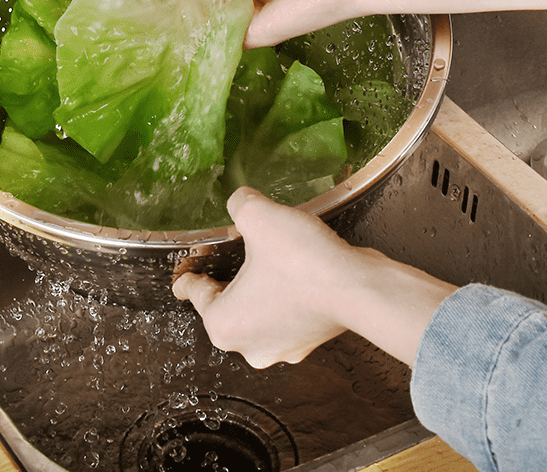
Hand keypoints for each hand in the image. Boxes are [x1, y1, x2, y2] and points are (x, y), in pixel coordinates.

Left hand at [172, 187, 352, 367]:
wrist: (359, 288)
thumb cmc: (304, 264)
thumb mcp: (259, 216)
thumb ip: (240, 204)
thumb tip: (240, 199)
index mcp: (224, 325)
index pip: (195, 293)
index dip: (190, 272)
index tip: (187, 269)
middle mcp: (251, 346)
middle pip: (227, 304)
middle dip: (231, 276)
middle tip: (233, 252)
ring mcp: (285, 346)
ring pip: (260, 309)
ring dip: (263, 285)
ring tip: (271, 255)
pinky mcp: (312, 338)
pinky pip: (289, 311)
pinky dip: (290, 292)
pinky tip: (298, 266)